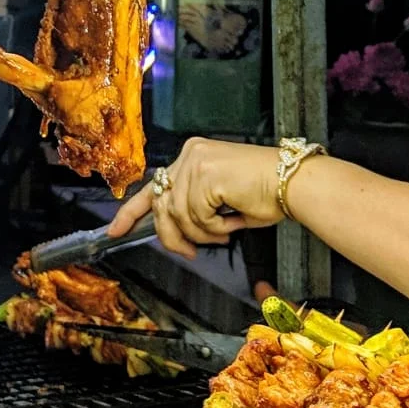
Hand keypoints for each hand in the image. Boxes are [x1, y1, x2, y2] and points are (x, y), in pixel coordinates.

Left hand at [108, 138, 281, 259]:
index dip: (131, 212)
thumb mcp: (218, 200)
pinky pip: (197, 217)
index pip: (153, 186)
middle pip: (161, 206)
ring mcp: (196, 163)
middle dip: (171, 237)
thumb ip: (191, 209)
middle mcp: (189, 154)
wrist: (294, 183)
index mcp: (190, 156)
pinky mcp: (205, 176)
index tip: (115, 230)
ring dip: (202, 233)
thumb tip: (172, 233)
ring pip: (179, 216)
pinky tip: (232, 221)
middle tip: (188, 253)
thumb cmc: (265, 193)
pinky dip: (215, 229)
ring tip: (224, 231)